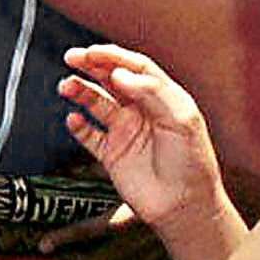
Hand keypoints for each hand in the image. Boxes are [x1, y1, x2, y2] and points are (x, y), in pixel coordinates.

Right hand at [60, 44, 229, 232]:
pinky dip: (78, 126)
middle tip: (72, 57)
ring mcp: (125, 132)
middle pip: (112, 80)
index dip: (114, 57)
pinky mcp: (112, 155)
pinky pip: (89, 135)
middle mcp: (142, 111)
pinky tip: (73, 119)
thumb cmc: (193, 163)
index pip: (135, 68)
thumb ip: (153, 92)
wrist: (185, 207)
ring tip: (67, 87)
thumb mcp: (182, 120)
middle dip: (91, 66)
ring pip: (97, 103)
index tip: (94, 53)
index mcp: (163, 98)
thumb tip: (120, 74)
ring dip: (81, 92)